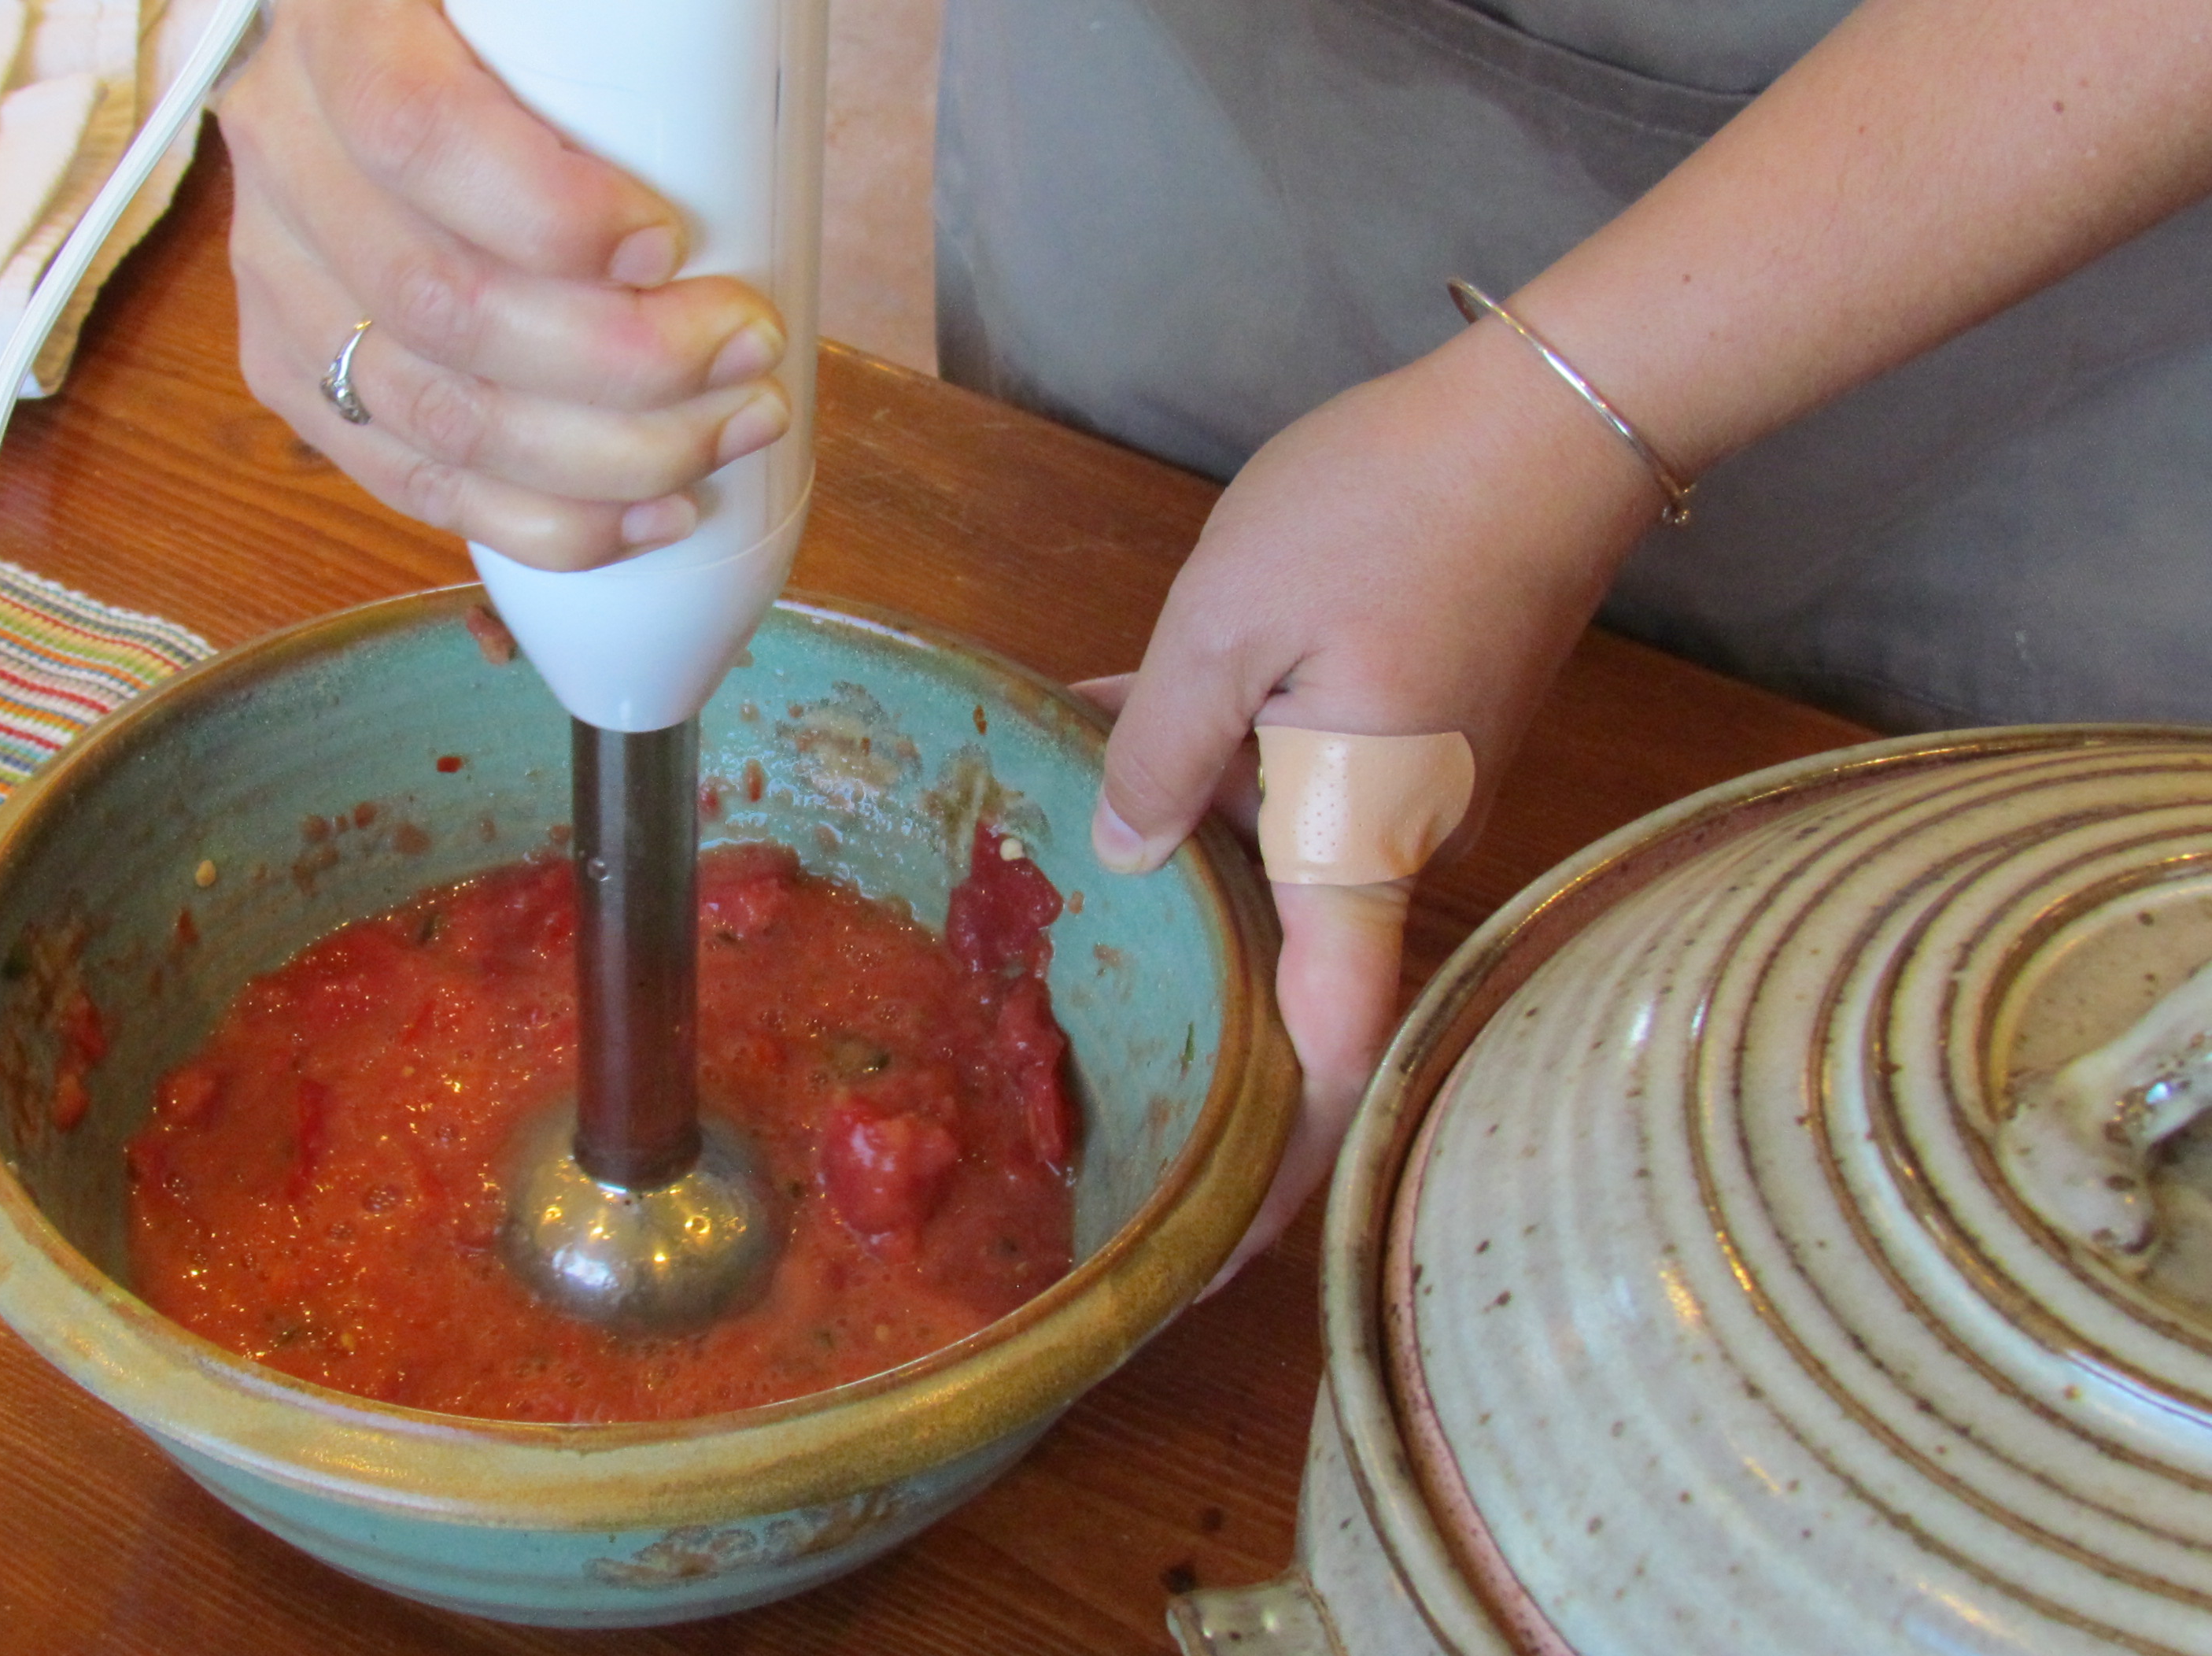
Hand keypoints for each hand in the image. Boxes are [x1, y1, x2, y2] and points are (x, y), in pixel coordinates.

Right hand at [213, 0, 791, 568]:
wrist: (388, 61)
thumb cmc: (509, 37)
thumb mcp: (540, 13)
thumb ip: (612, 42)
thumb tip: (728, 108)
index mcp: (340, 30)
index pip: (418, 136)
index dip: (550, 213)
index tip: (669, 241)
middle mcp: (286, 155)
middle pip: (441, 304)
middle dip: (626, 363)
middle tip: (749, 351)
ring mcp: (278, 275)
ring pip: (433, 416)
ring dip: (606, 458)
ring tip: (726, 436)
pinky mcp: (291, 371)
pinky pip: (412, 478)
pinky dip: (544, 519)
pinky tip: (643, 516)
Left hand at [1084, 319, 1666, 1285]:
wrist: (1554, 417)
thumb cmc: (1391, 514)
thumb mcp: (1230, 622)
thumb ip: (1163, 747)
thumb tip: (1127, 853)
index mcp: (1356, 846)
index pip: (1327, 1052)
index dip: (1279, 1174)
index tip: (1211, 1258)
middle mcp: (1392, 840)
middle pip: (1294, 980)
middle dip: (1202, 1038)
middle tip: (1085, 1088)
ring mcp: (1403, 783)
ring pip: (1272, 867)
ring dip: (1177, 885)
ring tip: (1042, 893)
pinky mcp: (1401, 723)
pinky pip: (1284, 781)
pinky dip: (1201, 777)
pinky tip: (1091, 731)